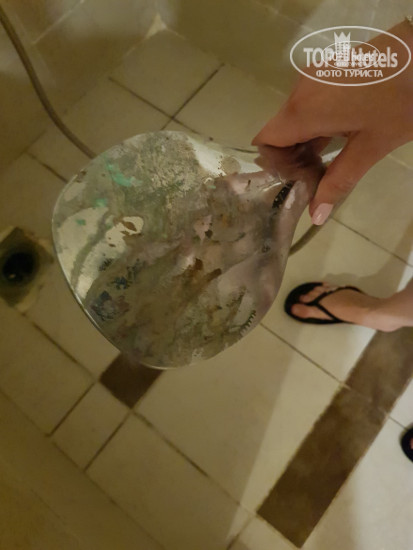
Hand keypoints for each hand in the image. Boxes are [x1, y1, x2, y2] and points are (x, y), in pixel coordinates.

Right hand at [252, 21, 412, 224]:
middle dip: (292, 157)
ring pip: (293, 117)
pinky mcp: (326, 70)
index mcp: (304, 110)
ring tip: (331, 156)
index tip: (300, 179)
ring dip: (305, 140)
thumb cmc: (399, 102)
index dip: (277, 165)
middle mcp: (299, 91)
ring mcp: (313, 76)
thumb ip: (338, 182)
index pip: (266, 141)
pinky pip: (307, 102)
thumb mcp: (370, 148)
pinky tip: (340, 131)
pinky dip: (314, 122)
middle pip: (279, 130)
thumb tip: (316, 217)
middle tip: (318, 174)